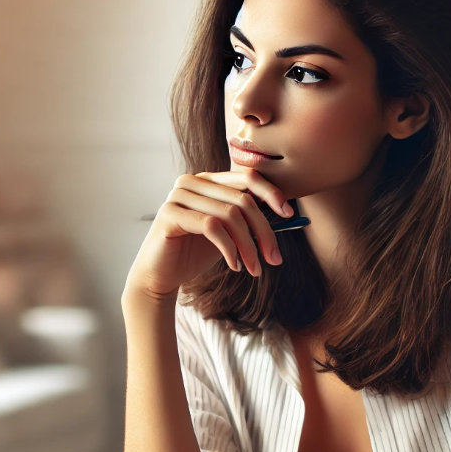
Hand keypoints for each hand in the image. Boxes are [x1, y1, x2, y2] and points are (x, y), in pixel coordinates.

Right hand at [124, 170, 291, 302]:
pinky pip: (211, 226)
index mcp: (208, 180)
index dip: (271, 193)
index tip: (289, 214)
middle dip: (263, 232)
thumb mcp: (228, 233)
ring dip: (248, 246)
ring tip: (254, 269)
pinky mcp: (170, 213)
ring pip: (229, 214)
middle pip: (242, 200)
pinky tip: (234, 265)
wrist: (161, 275)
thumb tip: (287, 213)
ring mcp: (178, 195)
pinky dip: (229, 248)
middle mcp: (192, 181)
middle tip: (274, 259)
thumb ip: (248, 219)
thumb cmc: (195, 253)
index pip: (247, 177)